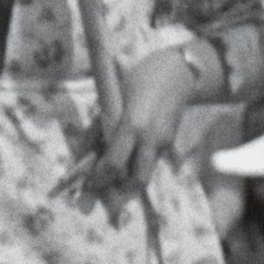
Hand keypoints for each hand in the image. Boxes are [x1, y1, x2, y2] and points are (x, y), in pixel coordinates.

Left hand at [72, 44, 195, 209]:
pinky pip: (153, 160)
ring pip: (147, 172)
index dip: (101, 177)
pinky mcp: (171, 142)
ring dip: (131, 180)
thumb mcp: (114, 98)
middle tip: (105, 192)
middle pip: (138, 180)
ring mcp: (164, 142)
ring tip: (115, 181)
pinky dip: (140, 164)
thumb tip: (86, 148)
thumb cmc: (140, 78)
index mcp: (132, 125)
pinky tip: (130, 160)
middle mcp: (151, 138)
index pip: (114, 162)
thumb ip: (101, 125)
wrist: (178, 72)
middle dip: (121, 191)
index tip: (90, 184)